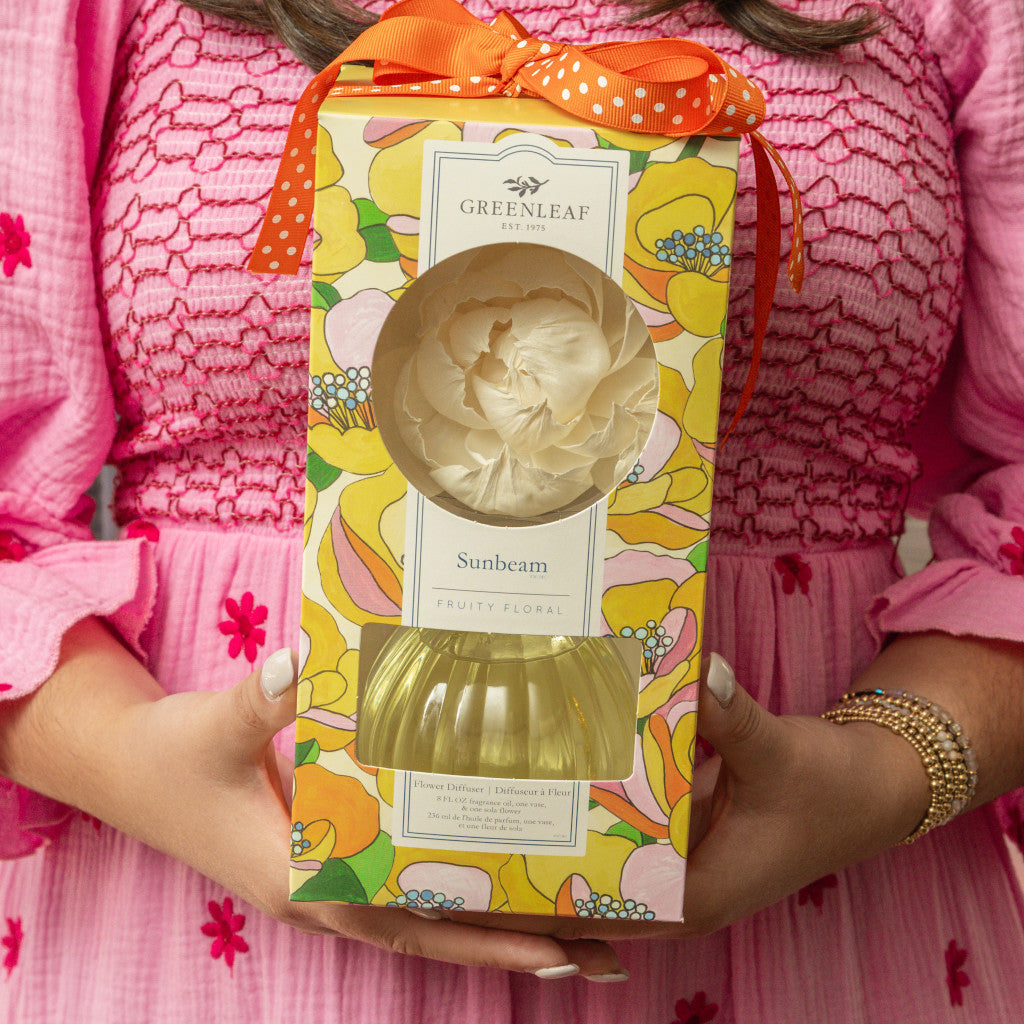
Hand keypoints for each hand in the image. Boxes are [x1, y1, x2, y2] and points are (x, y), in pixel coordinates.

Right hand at [111, 641, 626, 977]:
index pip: (406, 921)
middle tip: (603, 948)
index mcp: (301, 879)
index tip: (557, 943)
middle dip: (513, 942)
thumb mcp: (214, 726)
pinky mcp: (327, 855)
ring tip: (574, 924)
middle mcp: (325, 891)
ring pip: (423, 913)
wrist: (127, 767)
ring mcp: (329, 877)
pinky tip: (488, 870)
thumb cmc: (168, 756)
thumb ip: (259, 700)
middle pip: (434, 931)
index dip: (480, 936)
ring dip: (491, 922)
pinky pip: (402, 880)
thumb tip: (299, 660)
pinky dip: (449, 887)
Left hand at [454, 653, 927, 944]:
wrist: (872, 785)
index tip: (476, 876)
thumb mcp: (780, 754)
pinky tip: (560, 755)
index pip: (597, 916)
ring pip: (605, 850)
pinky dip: (600, 793)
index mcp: (695, 897)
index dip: (535, 902)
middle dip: (532, 859)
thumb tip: (703, 668)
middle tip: (466, 816)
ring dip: (563, 824)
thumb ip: (736, 719)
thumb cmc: (833, 788)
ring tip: (496, 784)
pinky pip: (628, 816)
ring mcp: (679, 857)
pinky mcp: (683, 826)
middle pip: (587, 886)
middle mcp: (678, 888)